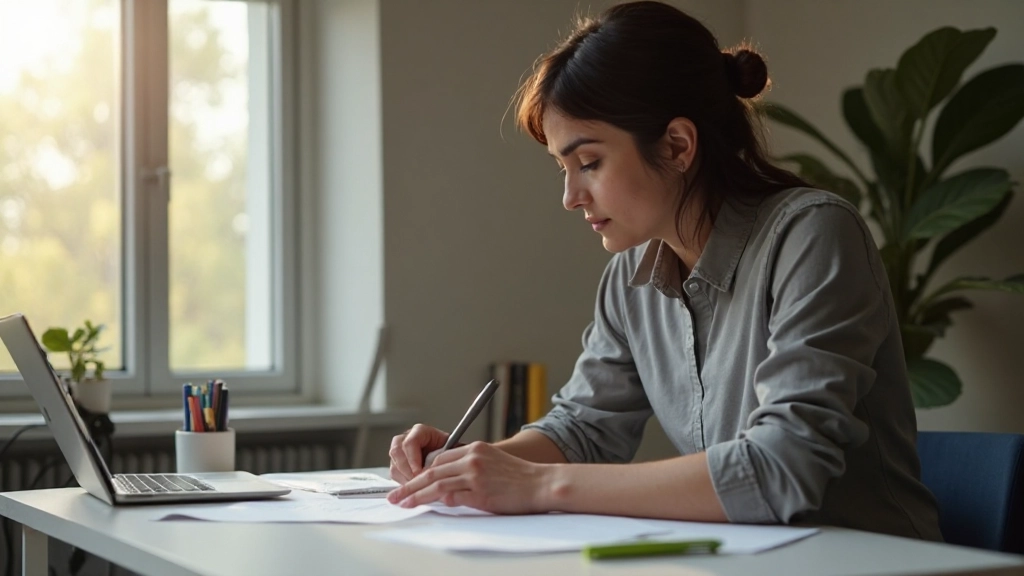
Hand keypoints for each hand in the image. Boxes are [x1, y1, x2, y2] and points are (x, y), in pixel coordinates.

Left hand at [385, 441, 551, 513]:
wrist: (541, 483)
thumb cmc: (518, 477)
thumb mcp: (491, 462)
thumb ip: (468, 469)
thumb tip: (446, 485)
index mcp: (475, 449)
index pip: (439, 459)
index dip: (422, 472)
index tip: (410, 483)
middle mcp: (472, 459)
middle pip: (432, 471)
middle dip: (411, 485)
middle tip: (397, 495)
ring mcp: (475, 475)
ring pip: (437, 485)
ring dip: (417, 495)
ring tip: (403, 503)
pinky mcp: (480, 492)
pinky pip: (453, 498)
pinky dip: (439, 502)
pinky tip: (429, 506)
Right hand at [388, 424, 448, 483]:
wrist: (448, 458)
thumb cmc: (450, 453)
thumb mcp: (452, 451)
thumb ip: (446, 457)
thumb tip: (440, 469)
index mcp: (420, 431)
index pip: (410, 442)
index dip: (413, 459)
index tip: (421, 473)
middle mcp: (406, 438)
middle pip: (397, 452)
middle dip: (408, 470)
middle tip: (418, 481)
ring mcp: (399, 450)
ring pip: (394, 464)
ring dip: (405, 477)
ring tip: (419, 485)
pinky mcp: (396, 463)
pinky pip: (394, 473)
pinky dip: (403, 482)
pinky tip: (415, 486)